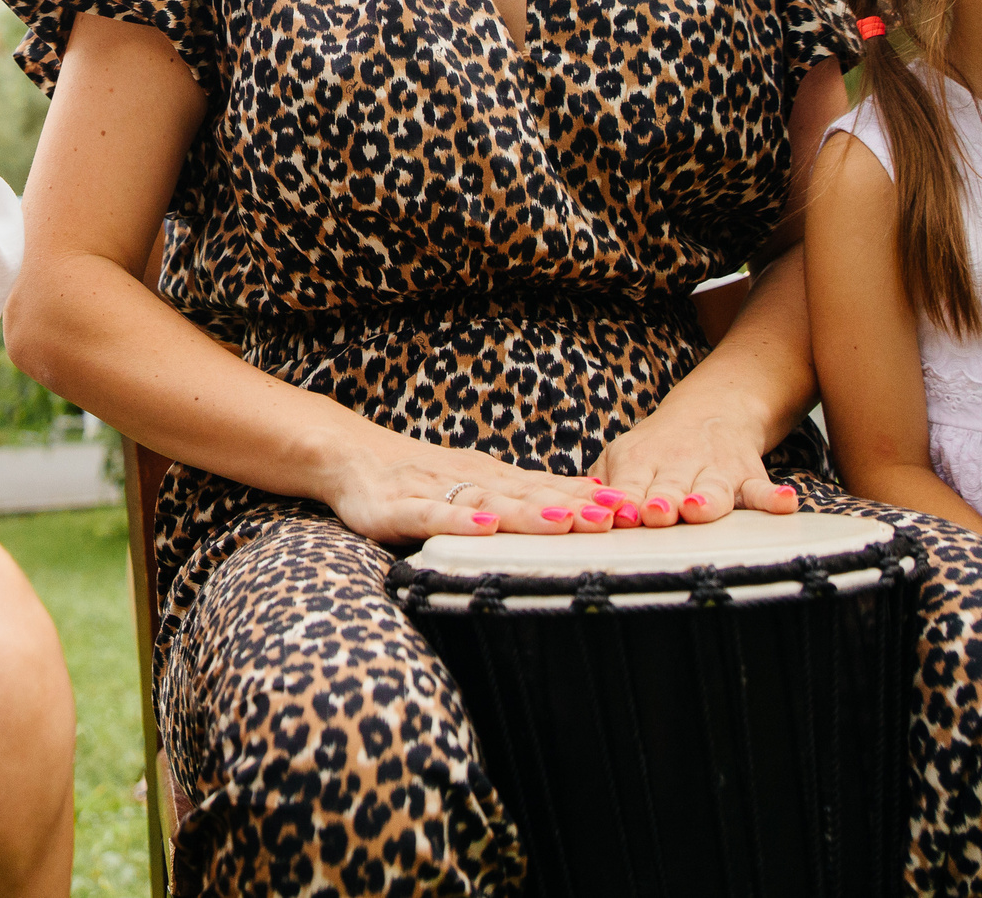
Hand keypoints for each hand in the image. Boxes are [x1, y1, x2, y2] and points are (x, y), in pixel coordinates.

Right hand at [320, 430, 609, 545]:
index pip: (549, 488)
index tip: (632, 509)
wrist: (349, 455)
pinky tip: (483, 525)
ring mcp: (434, 492)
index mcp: (493, 478)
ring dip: (528, 513)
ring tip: (565, 521)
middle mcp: (470, 480)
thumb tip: (593, 497)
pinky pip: (430, 515)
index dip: (590, 499)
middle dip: (573, 508)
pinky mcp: (397, 508)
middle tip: (615, 518)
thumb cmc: (418, 476)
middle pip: (528, 496)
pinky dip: (458, 520)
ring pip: (487, 503)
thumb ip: (529, 493)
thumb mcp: (478, 482)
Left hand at [588, 398, 800, 528]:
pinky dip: (774, 498)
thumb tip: (583, 509)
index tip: (623, 514)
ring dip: (707, 500)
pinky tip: (785, 503)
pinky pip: (762, 489)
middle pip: (670, 488)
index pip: (630, 484)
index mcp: (640, 461)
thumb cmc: (655, 449)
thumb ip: (603, 482)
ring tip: (699, 509)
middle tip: (656, 514)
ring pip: (713, 489)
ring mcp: (715, 470)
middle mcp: (678, 464)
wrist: (710, 410)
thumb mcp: (622, 456)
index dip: (627, 499)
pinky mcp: (747, 475)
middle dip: (662, 501)